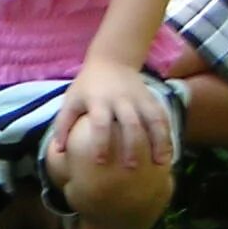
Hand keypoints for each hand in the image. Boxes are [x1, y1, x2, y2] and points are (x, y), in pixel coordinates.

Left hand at [47, 60, 174, 169]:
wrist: (111, 60)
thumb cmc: (88, 86)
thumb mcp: (71, 99)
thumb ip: (63, 123)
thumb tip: (58, 151)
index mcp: (98, 99)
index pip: (100, 123)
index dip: (100, 143)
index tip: (100, 163)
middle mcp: (121, 99)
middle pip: (130, 122)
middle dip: (132, 145)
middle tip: (131, 168)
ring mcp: (139, 98)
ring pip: (153, 119)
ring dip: (158, 141)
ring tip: (160, 163)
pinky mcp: (152, 98)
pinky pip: (163, 116)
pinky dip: (167, 134)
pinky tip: (169, 152)